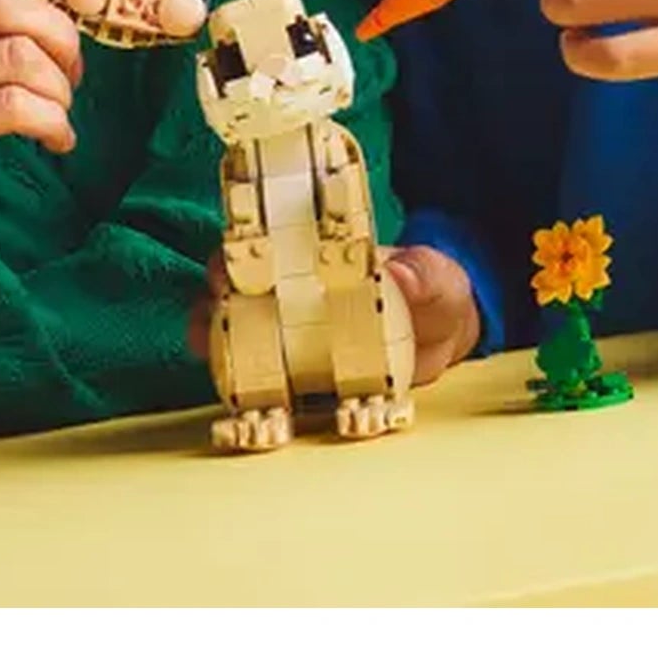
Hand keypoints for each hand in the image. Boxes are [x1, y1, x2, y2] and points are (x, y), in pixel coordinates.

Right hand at [183, 243, 480, 387]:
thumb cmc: (435, 293)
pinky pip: (271, 390)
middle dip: (213, 307)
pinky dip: (253, 398)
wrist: (445, 339)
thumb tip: (397, 271)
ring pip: (241, 344)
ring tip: (216, 366)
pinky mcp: (308, 382)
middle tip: (212, 321)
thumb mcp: (438, 277)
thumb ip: (423, 273)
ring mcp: (298, 342)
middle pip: (236, 298)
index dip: (233, 257)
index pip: (262, 250)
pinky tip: (246, 409)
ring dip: (221, 353)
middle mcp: (297, 298)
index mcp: (320, 260)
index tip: (224, 269)